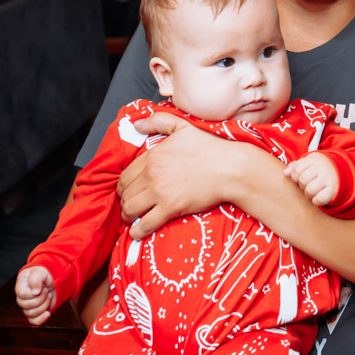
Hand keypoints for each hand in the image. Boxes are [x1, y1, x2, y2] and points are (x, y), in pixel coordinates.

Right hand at [16, 265, 55, 325]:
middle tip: (48, 290)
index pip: (23, 295)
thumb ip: (36, 279)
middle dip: (41, 298)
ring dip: (44, 305)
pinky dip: (41, 319)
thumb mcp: (41, 272)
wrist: (53, 279)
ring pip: (31, 314)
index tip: (44, 286)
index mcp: (20, 286)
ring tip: (49, 295)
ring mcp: (28, 306)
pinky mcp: (36, 312)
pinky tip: (48, 313)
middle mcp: (21, 298)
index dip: (36, 293)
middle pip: (26, 306)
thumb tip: (34, 292)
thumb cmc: (45, 274)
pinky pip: (33, 321)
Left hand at [117, 113, 235, 237]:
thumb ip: (158, 121)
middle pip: (125, 193)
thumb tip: (137, 124)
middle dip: (124, 201)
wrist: (231, 168)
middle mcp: (152, 174)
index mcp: (153, 156)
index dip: (123, 186)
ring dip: (127, 216)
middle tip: (130, 206)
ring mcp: (160, 192)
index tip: (128, 191)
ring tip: (132, 218)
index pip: (125, 175)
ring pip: (130, 208)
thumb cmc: (211, 149)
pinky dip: (137, 231)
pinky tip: (136, 232)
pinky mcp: (171, 208)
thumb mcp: (183, 128)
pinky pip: (145, 223)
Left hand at [284, 154, 338, 206]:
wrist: (339, 171)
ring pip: (310, 190)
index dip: (294, 176)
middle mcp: (321, 168)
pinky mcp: (332, 190)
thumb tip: (285, 173)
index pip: (297, 169)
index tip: (299, 177)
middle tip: (306, 185)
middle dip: (301, 185)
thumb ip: (295, 167)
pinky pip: (320, 199)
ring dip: (308, 193)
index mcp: (313, 160)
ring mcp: (327, 179)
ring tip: (311, 191)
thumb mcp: (307, 163)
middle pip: (302, 180)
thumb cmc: (317, 168)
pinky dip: (316, 201)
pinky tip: (317, 197)